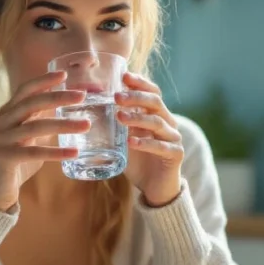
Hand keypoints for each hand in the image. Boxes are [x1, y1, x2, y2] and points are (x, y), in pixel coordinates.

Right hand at [0, 71, 88, 211]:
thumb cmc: (16, 162)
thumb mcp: (29, 138)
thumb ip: (40, 122)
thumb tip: (65, 107)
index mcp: (6, 114)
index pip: (25, 91)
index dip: (43, 81)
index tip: (64, 75)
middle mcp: (1, 123)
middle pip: (31, 104)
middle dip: (58, 97)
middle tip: (82, 96)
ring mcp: (0, 140)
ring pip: (35, 127)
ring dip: (64, 125)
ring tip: (86, 125)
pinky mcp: (4, 158)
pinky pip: (33, 153)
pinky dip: (56, 152)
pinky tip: (74, 152)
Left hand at [116, 72, 182, 206]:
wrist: (155, 188)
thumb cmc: (139, 161)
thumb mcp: (124, 140)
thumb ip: (115, 126)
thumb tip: (88, 110)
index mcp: (158, 115)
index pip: (152, 92)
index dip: (140, 83)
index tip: (124, 76)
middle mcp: (168, 123)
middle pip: (155, 103)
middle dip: (136, 97)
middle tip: (117, 97)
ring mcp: (174, 139)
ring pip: (157, 123)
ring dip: (138, 118)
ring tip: (120, 117)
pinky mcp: (175, 155)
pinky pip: (161, 146)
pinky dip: (145, 143)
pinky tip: (130, 142)